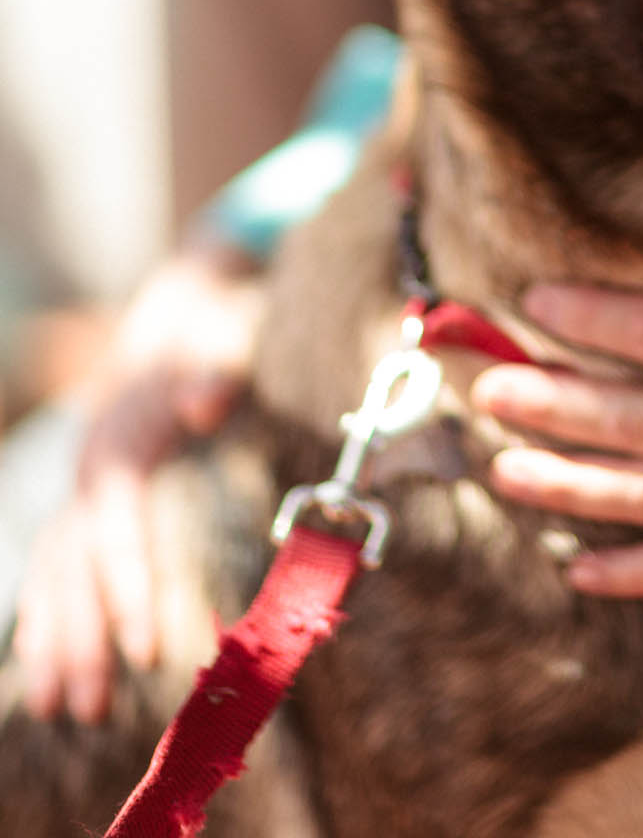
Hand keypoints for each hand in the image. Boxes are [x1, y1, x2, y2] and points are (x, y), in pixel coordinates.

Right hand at [13, 247, 261, 721]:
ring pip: (58, 570)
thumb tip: (203, 402)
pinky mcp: (92, 498)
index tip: (148, 647)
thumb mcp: (228, 331)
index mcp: (122, 434)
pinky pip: (58, 565)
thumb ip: (217, 364)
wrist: (187, 301)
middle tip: (94, 708)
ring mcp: (86, 483)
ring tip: (67, 710)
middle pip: (76, 560)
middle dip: (82, 635)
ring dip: (58, 640)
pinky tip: (45, 673)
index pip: (116, 521)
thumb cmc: (217, 325)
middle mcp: (92, 464)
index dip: (128, 584)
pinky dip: (48, 617)